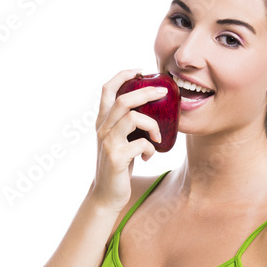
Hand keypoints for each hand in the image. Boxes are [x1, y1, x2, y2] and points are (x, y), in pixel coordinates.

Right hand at [90, 69, 167, 211]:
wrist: (106, 196)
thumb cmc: (118, 167)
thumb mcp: (119, 142)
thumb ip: (127, 126)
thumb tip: (151, 112)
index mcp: (103, 122)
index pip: (107, 90)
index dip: (122, 75)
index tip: (140, 71)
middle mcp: (102, 129)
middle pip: (123, 100)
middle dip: (146, 92)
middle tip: (164, 92)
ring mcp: (108, 143)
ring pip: (133, 118)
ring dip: (152, 126)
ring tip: (157, 138)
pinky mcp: (116, 158)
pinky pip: (141, 144)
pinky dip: (150, 149)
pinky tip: (149, 157)